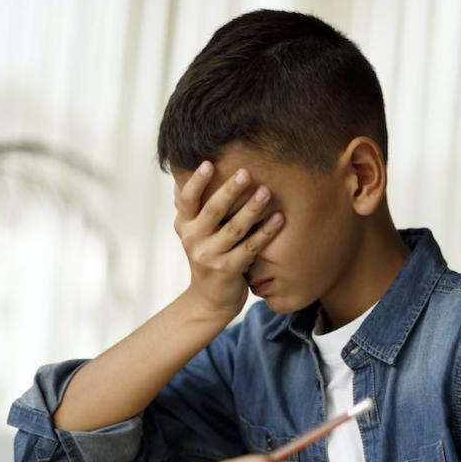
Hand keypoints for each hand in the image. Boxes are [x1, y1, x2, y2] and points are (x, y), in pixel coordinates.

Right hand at [173, 161, 283, 319]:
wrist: (209, 299)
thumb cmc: (208, 256)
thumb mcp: (195, 233)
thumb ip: (192, 208)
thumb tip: (180, 174)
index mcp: (184, 226)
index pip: (187, 200)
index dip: (197, 181)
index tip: (209, 162)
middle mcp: (193, 240)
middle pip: (213, 211)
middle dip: (230, 190)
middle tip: (246, 172)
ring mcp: (210, 256)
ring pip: (234, 228)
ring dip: (252, 209)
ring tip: (266, 192)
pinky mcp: (228, 270)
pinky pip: (251, 247)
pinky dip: (266, 232)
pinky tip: (279, 218)